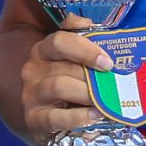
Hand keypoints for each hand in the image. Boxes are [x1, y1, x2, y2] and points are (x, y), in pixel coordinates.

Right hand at [17, 17, 113, 145]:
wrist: (47, 121)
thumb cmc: (68, 84)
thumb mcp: (73, 62)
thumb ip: (82, 40)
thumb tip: (92, 25)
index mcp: (43, 50)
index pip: (60, 40)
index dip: (86, 50)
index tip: (108, 63)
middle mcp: (33, 69)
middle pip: (65, 67)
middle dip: (93, 77)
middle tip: (114, 86)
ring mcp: (31, 94)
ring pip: (59, 87)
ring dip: (87, 94)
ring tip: (105, 102)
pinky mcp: (34, 119)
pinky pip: (56, 117)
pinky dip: (78, 117)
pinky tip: (94, 116)